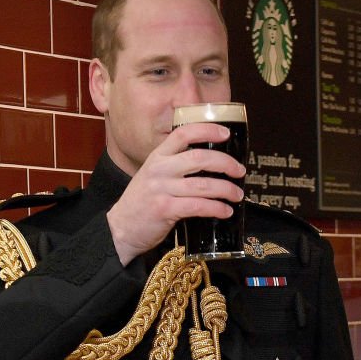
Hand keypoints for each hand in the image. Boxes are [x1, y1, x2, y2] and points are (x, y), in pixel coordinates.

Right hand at [106, 122, 245, 264]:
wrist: (121, 228)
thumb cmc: (143, 203)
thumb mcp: (154, 176)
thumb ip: (175, 167)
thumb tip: (211, 165)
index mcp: (157, 157)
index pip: (182, 134)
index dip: (206, 130)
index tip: (225, 133)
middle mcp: (159, 169)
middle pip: (199, 158)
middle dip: (225, 163)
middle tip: (239, 171)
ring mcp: (161, 189)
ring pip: (203, 185)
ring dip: (226, 189)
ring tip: (237, 195)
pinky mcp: (165, 209)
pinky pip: (198, 206)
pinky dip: (217, 208)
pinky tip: (225, 211)